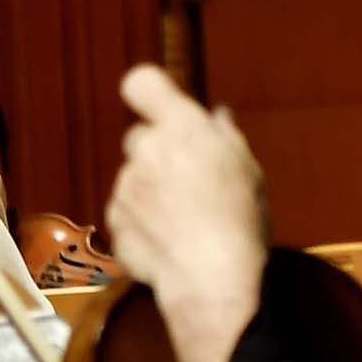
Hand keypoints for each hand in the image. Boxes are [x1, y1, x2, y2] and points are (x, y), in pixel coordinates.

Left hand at [105, 64, 269, 361]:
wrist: (212, 278)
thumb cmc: (240, 220)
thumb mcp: (247, 171)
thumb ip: (225, 137)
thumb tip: (215, 116)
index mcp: (181, 128)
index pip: (142, 83)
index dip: (148, 92)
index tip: (159, 107)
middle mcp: (145, 150)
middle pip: (140, 137)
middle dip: (158, 153)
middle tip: (188, 181)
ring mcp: (124, 186)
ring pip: (133, 178)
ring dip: (150, 191)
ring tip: (184, 221)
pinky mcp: (113, 220)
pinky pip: (125, 212)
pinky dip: (140, 223)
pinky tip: (168, 241)